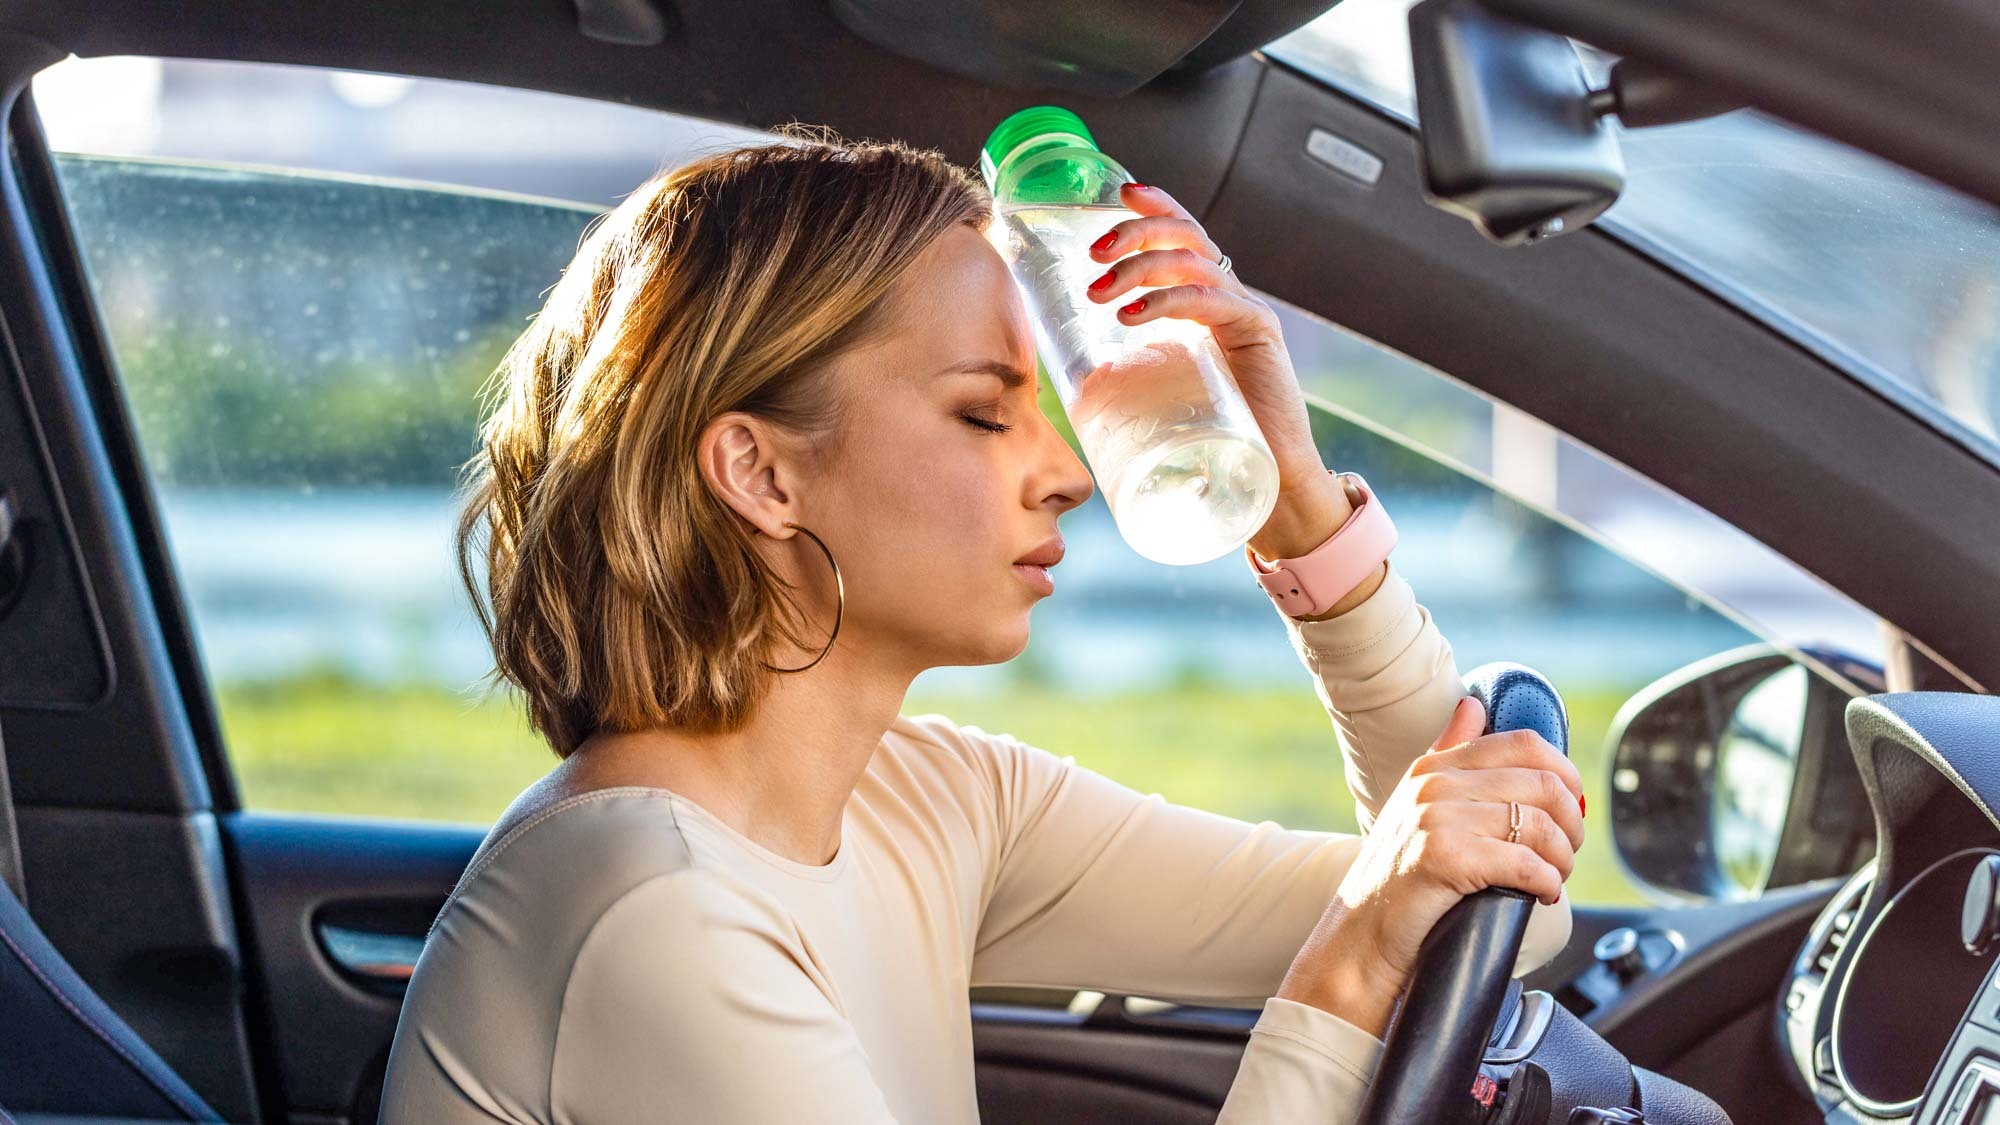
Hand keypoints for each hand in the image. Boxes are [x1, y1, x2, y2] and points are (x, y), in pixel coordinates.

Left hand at [1082, 182, 1323, 486]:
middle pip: (1186, 236)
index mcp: (1210, 301)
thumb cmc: (1213, 440)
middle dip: (1137, 233)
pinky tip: (1131, 314)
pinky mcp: (1259, 335)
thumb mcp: (1165, 391)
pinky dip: (1167, 300)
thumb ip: (1135, 373)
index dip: (1156, 208)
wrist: (1269, 479)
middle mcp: (1231, 297)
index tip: (1119, 194)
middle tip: (1094, 252)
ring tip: (1099, 291)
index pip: (1185, 236)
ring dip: (1139, 267)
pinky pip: (1210, 301)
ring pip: (1192, 262)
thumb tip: (1076, 383)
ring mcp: (1248, 312)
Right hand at [1276, 694, 1585, 1035]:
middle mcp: (1435, 784)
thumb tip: (1473, 705)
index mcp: (1435, 766)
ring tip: (1554, 878)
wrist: (1359, 935)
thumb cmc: (1395, 878)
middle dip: (1571, 824)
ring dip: (1562, 859)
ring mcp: (1437, 817)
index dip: (1565, 775)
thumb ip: (1448, 753)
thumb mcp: (1416, 804)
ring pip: (1540, 826)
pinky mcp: (1444, 856)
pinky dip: (1547, 883)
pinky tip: (1542, 895)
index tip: (1569, 810)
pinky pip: (1525, 863)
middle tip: (1567, 853)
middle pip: (1543, 784)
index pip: (1524, 744)